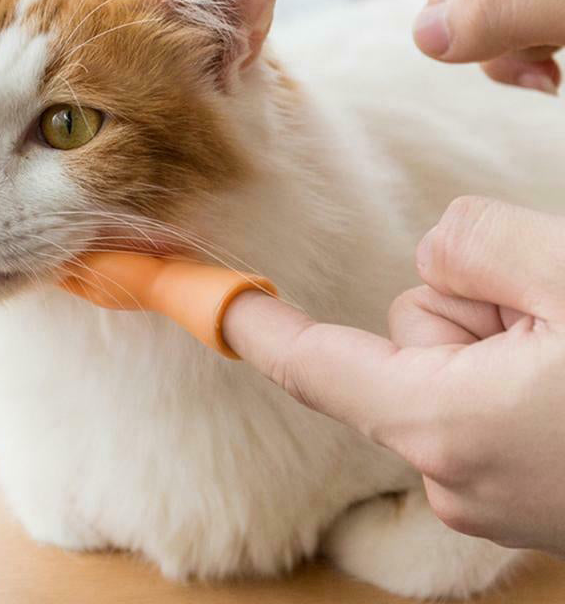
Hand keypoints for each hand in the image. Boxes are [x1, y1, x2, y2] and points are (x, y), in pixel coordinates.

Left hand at [223, 195, 564, 555]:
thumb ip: (479, 245)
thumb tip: (430, 257)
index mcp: (443, 425)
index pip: (313, 364)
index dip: (257, 326)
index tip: (211, 304)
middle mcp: (451, 476)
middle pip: (407, 337)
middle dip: (467, 307)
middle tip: (557, 324)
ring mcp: (490, 496)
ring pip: (452, 365)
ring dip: (505, 341)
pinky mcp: (522, 497)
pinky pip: (485, 401)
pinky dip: (518, 377)